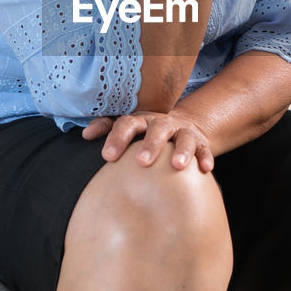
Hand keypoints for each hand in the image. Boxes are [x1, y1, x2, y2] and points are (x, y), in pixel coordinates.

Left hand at [81, 110, 215, 172]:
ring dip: (182, 151)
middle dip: (151, 144)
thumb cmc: (145, 132)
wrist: (180, 125)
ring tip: (177, 166)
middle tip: (142, 162)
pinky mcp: (200, 142)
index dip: (118, 138)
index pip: (128, 124)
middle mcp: (163, 124)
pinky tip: (205, 169)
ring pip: (184, 138)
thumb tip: (85, 134)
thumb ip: (106, 128)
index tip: (108, 156)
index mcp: (141, 120)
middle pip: (157, 129)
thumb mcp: (127, 127)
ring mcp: (183, 132)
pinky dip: (205, 157)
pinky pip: (204, 149)